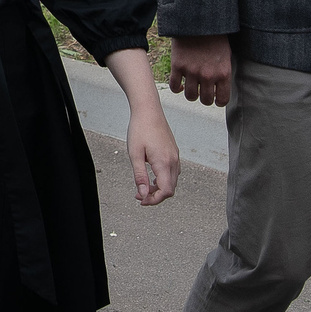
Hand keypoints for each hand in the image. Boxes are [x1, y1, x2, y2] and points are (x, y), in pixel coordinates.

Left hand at [106, 46, 180, 204]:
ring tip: (143, 185)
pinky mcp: (174, 152)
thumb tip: (143, 195)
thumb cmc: (139, 129)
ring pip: (172, 181)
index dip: (154, 200)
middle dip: (155, 196)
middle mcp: (173, 161)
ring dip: (159, 187)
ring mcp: (175, 156)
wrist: (148, 110)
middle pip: (170, 189)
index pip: (166, 192)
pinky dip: (163, 178)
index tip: (141, 200)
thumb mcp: (134, 154)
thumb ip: (140, 176)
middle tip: (139, 195)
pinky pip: (172, 172)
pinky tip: (151, 174)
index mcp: (164, 163)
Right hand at [167, 34, 234, 106]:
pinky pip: (174, 86)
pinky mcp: (177, 66)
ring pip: (190, 96)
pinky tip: (180, 84)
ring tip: (191, 87)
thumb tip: (218, 89)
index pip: (222, 99)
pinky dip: (177, 88)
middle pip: (205, 100)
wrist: (198, 21)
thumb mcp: (226, 55)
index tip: (215, 98)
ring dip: (191, 94)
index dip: (218, 100)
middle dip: (204, 98)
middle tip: (203, 91)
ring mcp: (192, 71)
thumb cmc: (215, 37)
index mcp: (223, 73)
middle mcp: (208, 75)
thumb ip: (223, 73)